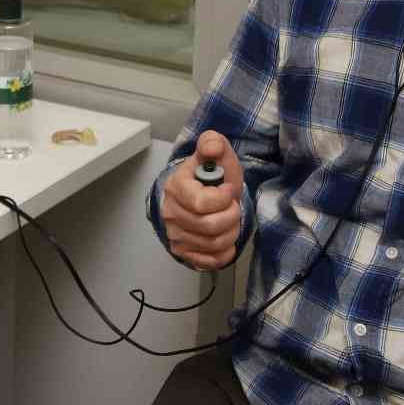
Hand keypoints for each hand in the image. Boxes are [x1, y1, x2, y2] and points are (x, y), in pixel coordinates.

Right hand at [160, 130, 244, 269]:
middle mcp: (170, 212)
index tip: (229, 190)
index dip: (223, 199)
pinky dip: (224, 252)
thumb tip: (212, 149)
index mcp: (176, 187)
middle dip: (231, 217)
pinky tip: (226, 238)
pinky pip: (210, 261)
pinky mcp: (183, 251)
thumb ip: (213, 144)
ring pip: (213, 244)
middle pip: (209, 227)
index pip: (201, 203)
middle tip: (233, 207)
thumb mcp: (216, 154)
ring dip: (231, 233)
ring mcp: (175, 234)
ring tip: (230, 220)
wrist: (204, 195)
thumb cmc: (212, 176)